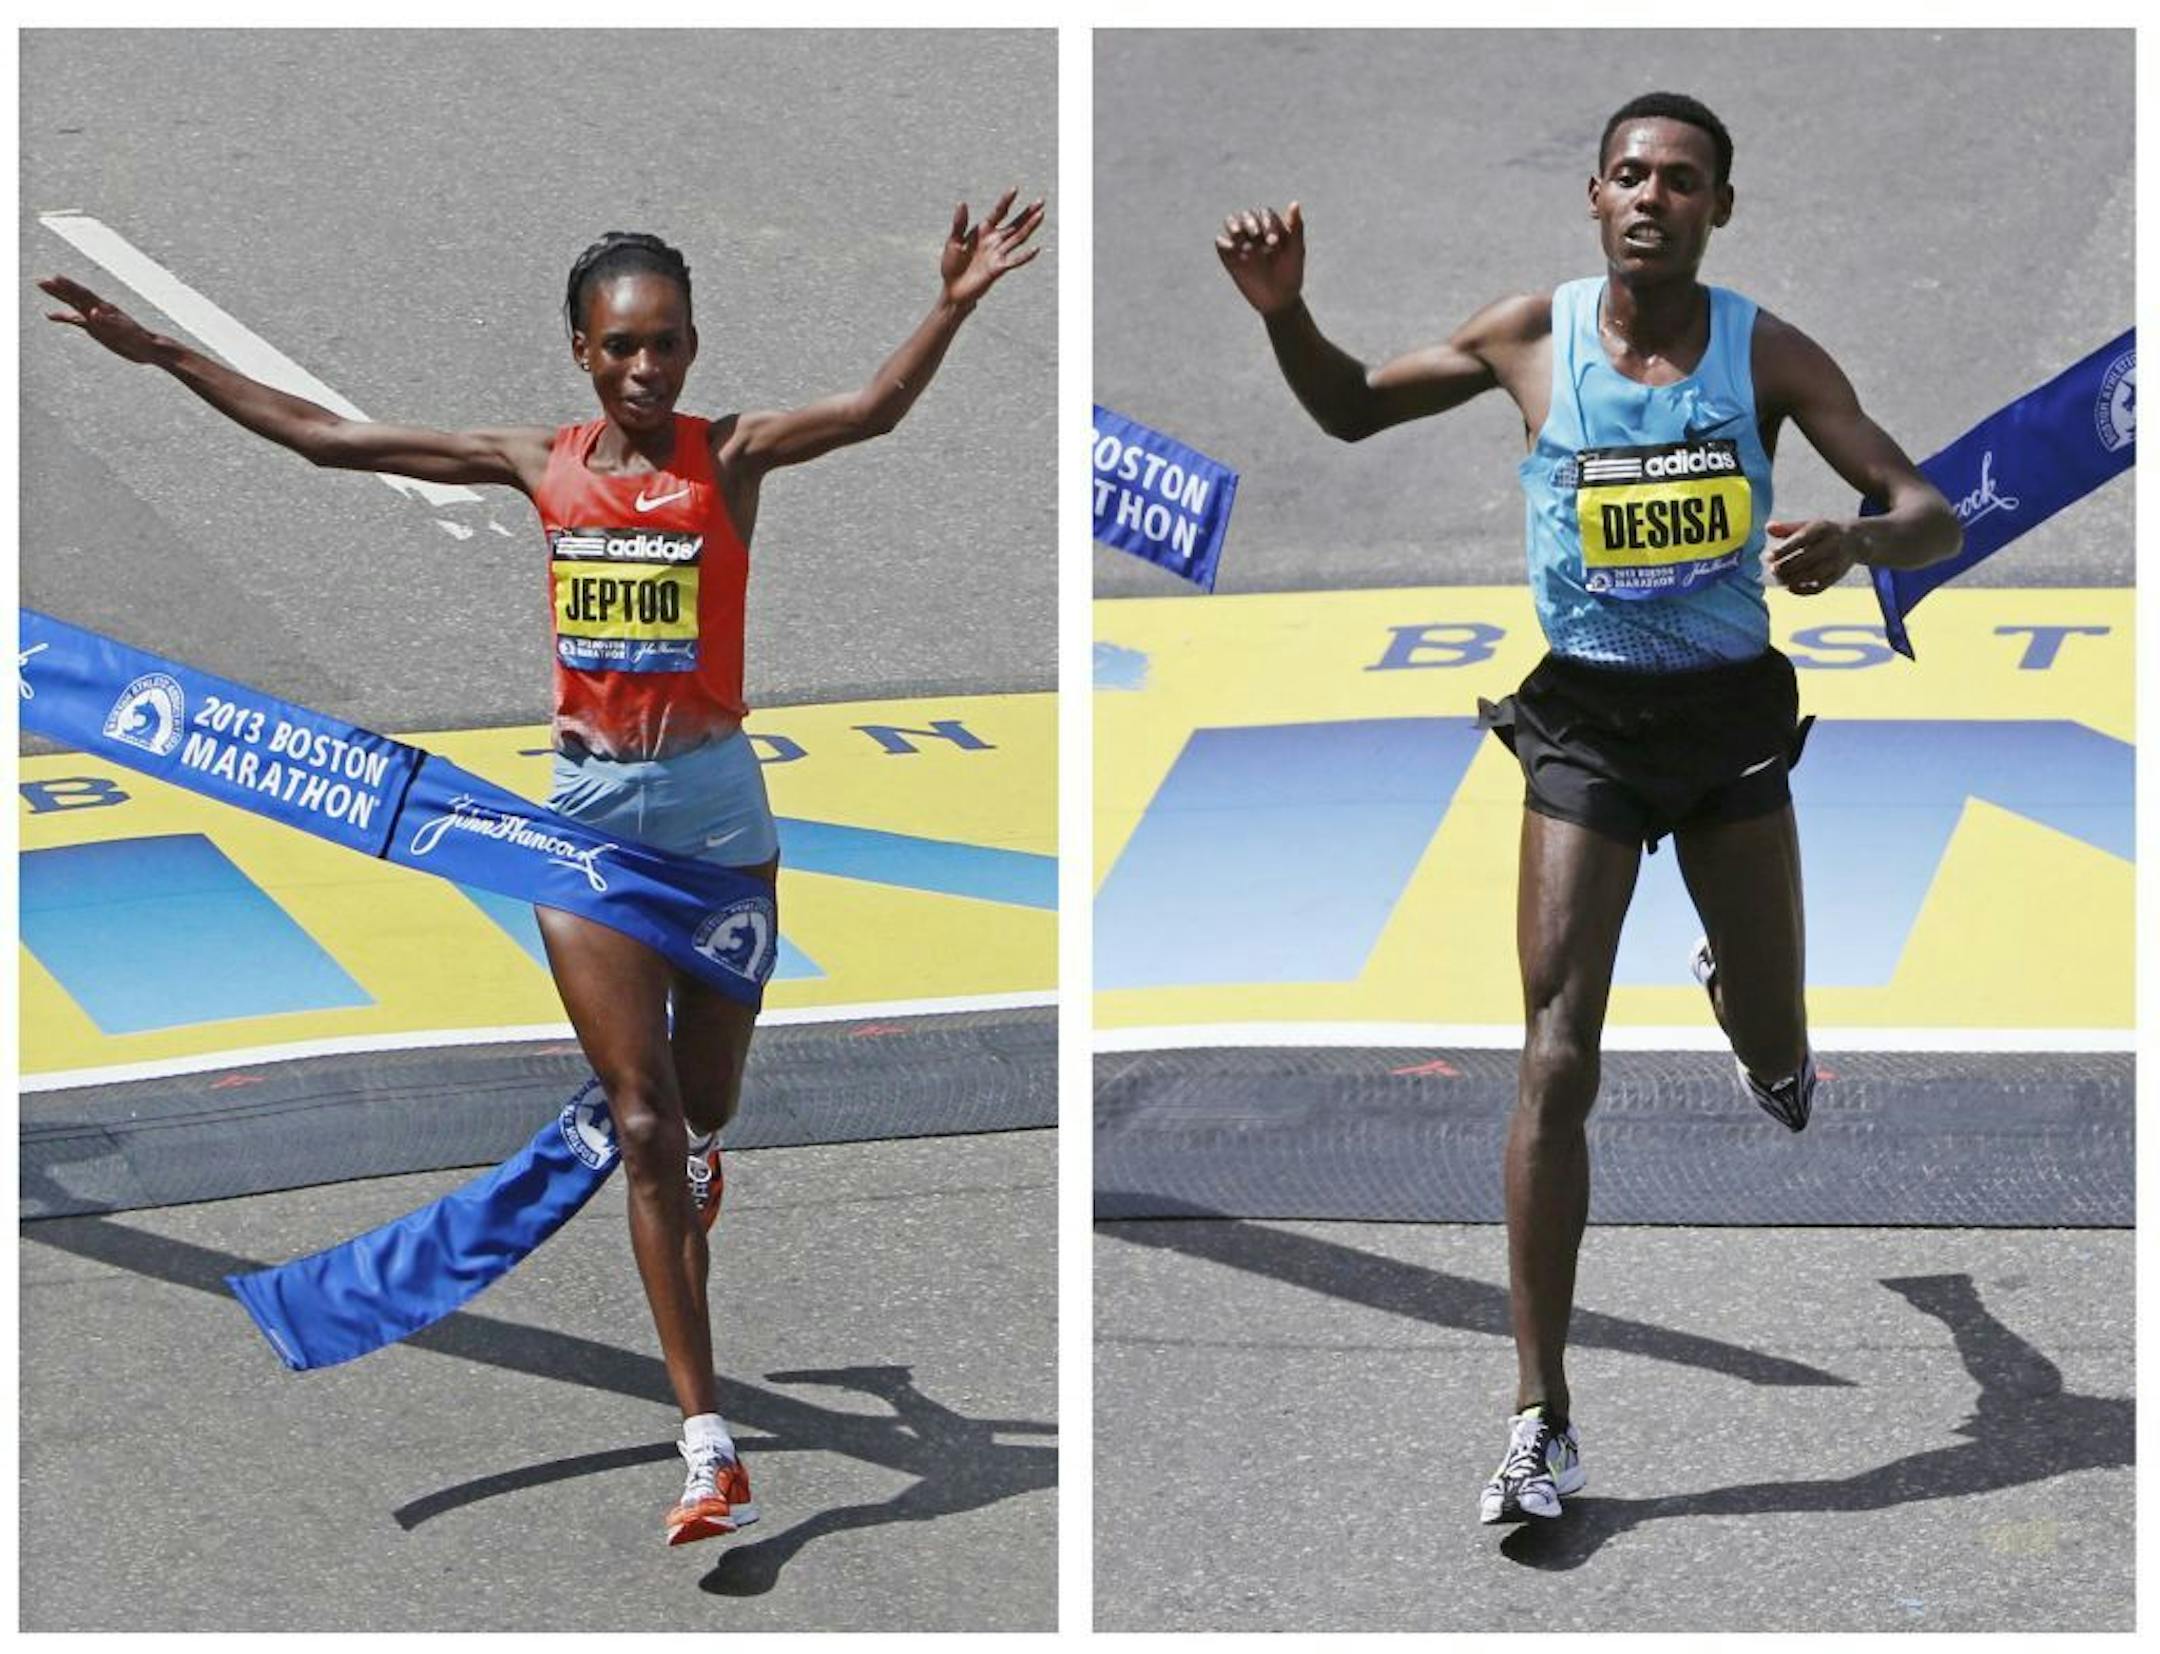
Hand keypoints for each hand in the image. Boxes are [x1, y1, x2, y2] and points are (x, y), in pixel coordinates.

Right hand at [39, 274, 172, 363]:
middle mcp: (98, 311)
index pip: (84, 295)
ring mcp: (96, 319)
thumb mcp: (124, 333)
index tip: (55, 278)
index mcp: (105, 310)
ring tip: (44, 287)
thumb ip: (108, 322)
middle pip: (75, 296)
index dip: (70, 287)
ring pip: (73, 305)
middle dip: (59, 288)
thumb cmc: (139, 340)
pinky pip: (75, 320)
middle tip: (41, 281)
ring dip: (59, 297)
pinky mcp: (95, 328)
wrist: (149, 349)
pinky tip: (51, 315)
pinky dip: (63, 317)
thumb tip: (94, 312)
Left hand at [941, 189, 1044, 306]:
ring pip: (1018, 238)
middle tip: (1041, 201)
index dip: (1006, 201)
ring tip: (1041, 215)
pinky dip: (1025, 256)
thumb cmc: (952, 265)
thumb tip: (962, 202)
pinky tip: (1035, 248)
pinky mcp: (998, 268)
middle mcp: (994, 240)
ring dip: (1030, 227)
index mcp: (984, 231)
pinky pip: (1014, 261)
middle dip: (1027, 212)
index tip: (1015, 189)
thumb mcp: (953, 241)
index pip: (998, 212)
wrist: (953, 289)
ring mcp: (998, 254)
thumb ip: (959, 223)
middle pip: (1015, 223)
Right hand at [1215, 202, 1305, 316]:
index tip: (1273, 243)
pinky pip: (1220, 242)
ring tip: (1240, 236)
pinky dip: (1224, 242)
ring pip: (1231, 222)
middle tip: (1256, 240)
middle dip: (1250, 223)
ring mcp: (1241, 243)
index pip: (1264, 214)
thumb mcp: (1296, 250)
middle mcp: (1255, 232)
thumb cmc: (1291, 273)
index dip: (1267, 224)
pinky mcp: (1229, 257)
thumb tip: (1295, 203)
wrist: (1278, 299)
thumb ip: (1296, 227)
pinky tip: (1234, 251)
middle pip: (1246, 216)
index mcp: (1271, 227)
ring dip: (1234, 225)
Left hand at [1764, 517, 1860, 594]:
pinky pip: (1820, 587)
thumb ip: (1787, 528)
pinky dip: (1803, 590)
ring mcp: (1837, 561)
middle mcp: (1833, 544)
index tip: (1769, 556)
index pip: (1802, 539)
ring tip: (1779, 579)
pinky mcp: (1837, 576)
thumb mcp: (1808, 525)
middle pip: (1808, 558)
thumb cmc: (1822, 533)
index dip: (1784, 549)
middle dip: (1787, 566)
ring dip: (1793, 579)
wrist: (1855, 540)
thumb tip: (1767, 528)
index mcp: (1823, 528)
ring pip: (1814, 574)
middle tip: (1772, 569)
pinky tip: (1789, 587)